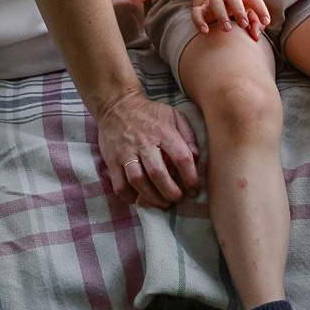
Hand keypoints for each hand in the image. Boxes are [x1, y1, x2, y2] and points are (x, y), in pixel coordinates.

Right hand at [94, 91, 201, 208]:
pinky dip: (130, 198)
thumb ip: (188, 136)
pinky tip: (141, 200)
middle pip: (157, 173)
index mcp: (163, 131)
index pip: (181, 157)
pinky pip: (119, 185)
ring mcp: (125, 152)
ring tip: (162, 204)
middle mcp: (144, 142)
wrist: (117, 105)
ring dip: (152, 198)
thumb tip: (197, 158)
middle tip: (178, 200)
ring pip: (137, 181)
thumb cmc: (150, 114)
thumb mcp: (174, 116)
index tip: (194, 190)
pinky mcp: (111, 161)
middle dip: (170, 192)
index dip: (190, 177)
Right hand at [187, 0, 270, 39]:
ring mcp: (212, 0)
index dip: (261, 9)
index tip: (266, 21)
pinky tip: (204, 31)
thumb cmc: (235, 6)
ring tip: (227, 29)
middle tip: (243, 25)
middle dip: (239, 11)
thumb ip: (255, 24)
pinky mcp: (199, 7)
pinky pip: (196, 12)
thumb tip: (255, 38)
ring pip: (215, 3)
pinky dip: (199, 20)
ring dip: (221, 15)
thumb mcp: (247, 11)